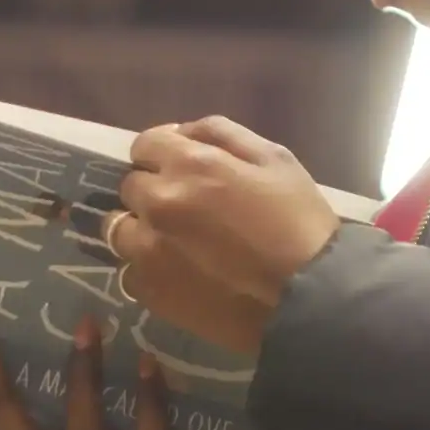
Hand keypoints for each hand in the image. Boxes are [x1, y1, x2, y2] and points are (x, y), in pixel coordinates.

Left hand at [115, 117, 340, 340]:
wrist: (308, 297)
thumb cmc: (298, 220)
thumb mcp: (274, 158)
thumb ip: (222, 134)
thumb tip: (183, 132)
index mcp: (189, 164)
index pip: (145, 145)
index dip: (163, 153)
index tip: (182, 167)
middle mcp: (158, 202)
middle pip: (131, 186)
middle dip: (154, 189)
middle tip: (189, 207)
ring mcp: (147, 250)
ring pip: (120, 229)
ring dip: (142, 228)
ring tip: (175, 243)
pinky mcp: (149, 291)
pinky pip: (129, 271)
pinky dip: (147, 268)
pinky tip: (179, 273)